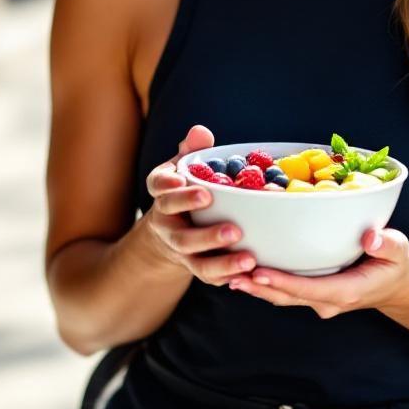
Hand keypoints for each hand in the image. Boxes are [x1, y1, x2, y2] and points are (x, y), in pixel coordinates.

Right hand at [142, 125, 256, 285]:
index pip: (158, 188)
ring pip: (197, 261)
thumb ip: (192, 149)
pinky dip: (229, 277)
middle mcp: (167, 224)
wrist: (170, 226)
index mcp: (163, 194)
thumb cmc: (185, 187)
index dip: (167, 186)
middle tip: (232, 229)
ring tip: (249, 258)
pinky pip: (211, 277)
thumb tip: (201, 132)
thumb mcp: (184, 165)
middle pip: (181, 235)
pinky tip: (250, 275)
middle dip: (205, 234)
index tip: (180, 181)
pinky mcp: (196, 266)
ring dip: (222, 262)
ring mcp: (181, 250)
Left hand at [230, 227, 408, 318]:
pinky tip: (243, 273)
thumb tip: (371, 239)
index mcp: (345, 291)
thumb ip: (387, 244)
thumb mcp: (399, 251)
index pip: (308, 289)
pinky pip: (285, 291)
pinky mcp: (312, 293)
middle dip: (259, 287)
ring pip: (282, 296)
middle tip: (230, 274)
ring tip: (227, 275)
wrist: (396, 286)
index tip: (259, 273)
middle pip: (287, 296)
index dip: (282, 282)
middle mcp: (327, 300)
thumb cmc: (395, 265)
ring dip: (256, 288)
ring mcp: (318, 299)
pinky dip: (265, 284)